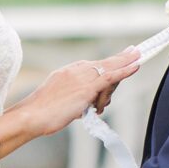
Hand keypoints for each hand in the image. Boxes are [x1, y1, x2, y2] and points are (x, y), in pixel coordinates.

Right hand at [25, 48, 142, 132]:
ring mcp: (82, 78)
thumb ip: (75, 96)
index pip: (94, 65)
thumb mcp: (59, 98)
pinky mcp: (87, 88)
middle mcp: (76, 70)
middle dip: (123, 58)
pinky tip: (136, 65)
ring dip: (113, 86)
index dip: (110, 61)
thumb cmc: (42, 112)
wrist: (32, 116)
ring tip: (96, 102)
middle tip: (136, 51)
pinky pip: (111, 76)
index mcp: (69, 71)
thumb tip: (88, 104)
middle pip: (105, 64)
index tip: (121, 55)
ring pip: (110, 73)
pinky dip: (125, 70)